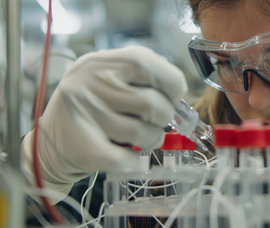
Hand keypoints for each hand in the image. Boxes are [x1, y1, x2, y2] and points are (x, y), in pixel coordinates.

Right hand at [21, 46, 187, 202]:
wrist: (52, 141)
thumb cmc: (96, 106)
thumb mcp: (113, 78)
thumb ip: (144, 78)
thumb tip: (180, 93)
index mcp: (101, 63)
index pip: (146, 63)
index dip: (171, 82)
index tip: (174, 94)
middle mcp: (88, 84)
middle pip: (152, 104)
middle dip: (164, 117)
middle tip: (154, 119)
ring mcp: (85, 116)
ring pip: (144, 134)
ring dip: (152, 139)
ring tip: (139, 136)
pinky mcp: (84, 148)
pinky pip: (130, 159)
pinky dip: (136, 160)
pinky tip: (128, 152)